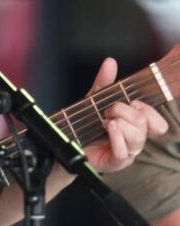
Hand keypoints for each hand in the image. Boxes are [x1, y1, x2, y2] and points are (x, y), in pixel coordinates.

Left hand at [83, 57, 168, 172]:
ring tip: (104, 121)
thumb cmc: (85, 125)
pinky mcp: (115, 163)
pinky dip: (116, 137)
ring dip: (119, 123)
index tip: (134, 102)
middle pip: (143, 124)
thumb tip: (110, 62)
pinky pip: (123, 152)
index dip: (149, 110)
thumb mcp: (94, 101)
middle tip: (107, 112)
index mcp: (135, 126)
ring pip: (137, 137)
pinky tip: (108, 128)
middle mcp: (134, 140)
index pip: (157, 123)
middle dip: (124, 111)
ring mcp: (126, 153)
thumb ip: (103, 83)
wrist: (67, 144)